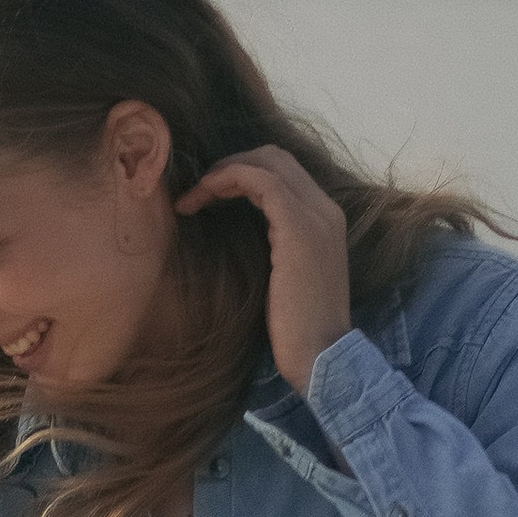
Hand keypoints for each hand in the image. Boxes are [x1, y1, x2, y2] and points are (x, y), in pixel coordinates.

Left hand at [178, 145, 349, 393]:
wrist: (322, 358)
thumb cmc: (298, 334)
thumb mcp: (285, 282)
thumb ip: (275, 251)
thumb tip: (242, 242)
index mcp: (324, 220)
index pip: (284, 173)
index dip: (243, 174)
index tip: (208, 197)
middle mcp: (325, 209)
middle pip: (276, 158)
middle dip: (231, 166)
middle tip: (196, 191)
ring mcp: (315, 216)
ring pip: (268, 163)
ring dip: (224, 172)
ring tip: (192, 196)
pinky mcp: (298, 230)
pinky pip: (262, 182)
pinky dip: (229, 179)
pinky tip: (202, 196)